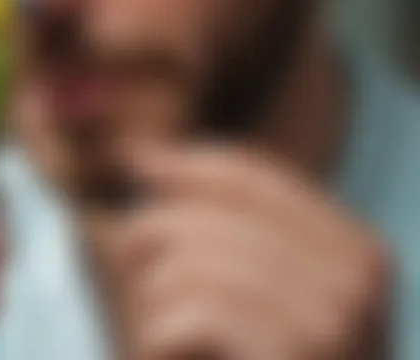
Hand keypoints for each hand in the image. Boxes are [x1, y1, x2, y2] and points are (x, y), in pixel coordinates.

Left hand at [97, 145, 391, 359]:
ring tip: (157, 325)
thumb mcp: (235, 278)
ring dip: (153, 293)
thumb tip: (135, 148)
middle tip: (130, 264)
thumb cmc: (239, 355)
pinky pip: (195, 310)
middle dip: (155, 231)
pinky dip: (159, 330)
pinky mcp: (296, 357)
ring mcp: (335, 323)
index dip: (184, 164)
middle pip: (218, 211)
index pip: (252, 176)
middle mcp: (358, 279)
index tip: (133, 159)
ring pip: (198, 260)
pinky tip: (162, 348)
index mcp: (356, 248)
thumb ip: (203, 212)